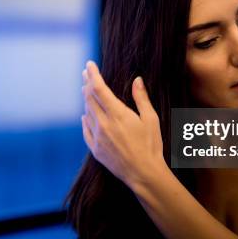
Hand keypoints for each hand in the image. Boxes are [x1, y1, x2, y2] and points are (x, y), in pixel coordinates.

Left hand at [81, 60, 167, 189]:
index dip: (93, 75)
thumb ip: (141, 98)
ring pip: (87, 113)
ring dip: (86, 100)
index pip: (99, 89)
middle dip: (87, 83)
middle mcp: (104, 124)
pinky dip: (85, 119)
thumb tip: (137, 80)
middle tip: (86, 74)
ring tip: (86, 90)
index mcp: (117, 114)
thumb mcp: (151, 119)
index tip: (89, 65)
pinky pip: (86, 130)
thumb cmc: (151, 146)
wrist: (144, 173)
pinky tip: (85, 116)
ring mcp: (98, 137)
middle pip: (90, 98)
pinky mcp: (96, 150)